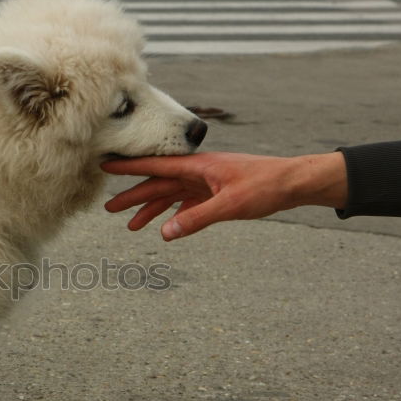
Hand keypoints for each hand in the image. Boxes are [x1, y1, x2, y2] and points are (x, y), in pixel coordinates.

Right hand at [102, 151, 347, 240]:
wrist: (293, 182)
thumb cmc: (265, 187)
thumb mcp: (230, 205)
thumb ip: (196, 220)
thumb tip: (164, 234)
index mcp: (197, 167)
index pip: (155, 166)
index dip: (130, 168)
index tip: (107, 166)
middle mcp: (197, 172)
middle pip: (158, 184)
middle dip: (133, 196)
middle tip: (108, 208)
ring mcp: (206, 182)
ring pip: (171, 196)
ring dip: (151, 209)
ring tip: (131, 226)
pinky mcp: (216, 193)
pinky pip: (187, 204)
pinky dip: (173, 214)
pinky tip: (164, 227)